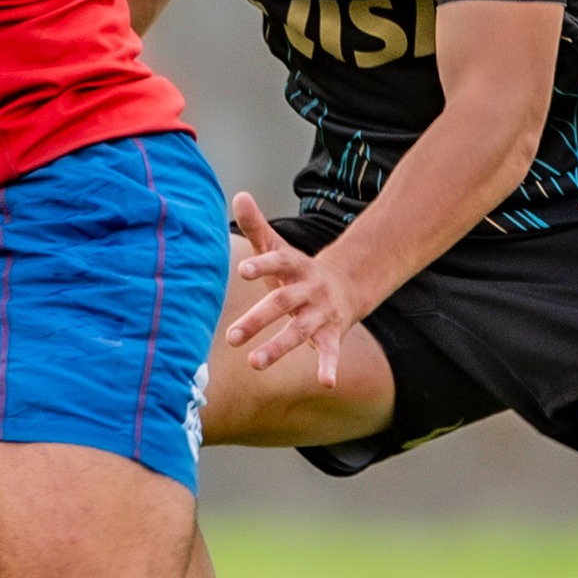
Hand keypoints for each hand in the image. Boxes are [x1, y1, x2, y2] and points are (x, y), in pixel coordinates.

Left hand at [225, 191, 364, 388]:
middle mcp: (308, 290)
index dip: (261, 266)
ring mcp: (321, 313)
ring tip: (254, 363)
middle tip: (232, 337)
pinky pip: (331, 352)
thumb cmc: (298, 270)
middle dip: (258, 320)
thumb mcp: (279, 248)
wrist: (346, 285)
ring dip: (278, 347)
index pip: (277, 263)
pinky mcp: (331, 334)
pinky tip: (327, 383)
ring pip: (299, 331)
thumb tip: (239, 195)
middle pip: (282, 303)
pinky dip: (330, 367)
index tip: (242, 271)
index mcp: (294, 267)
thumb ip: (257, 226)